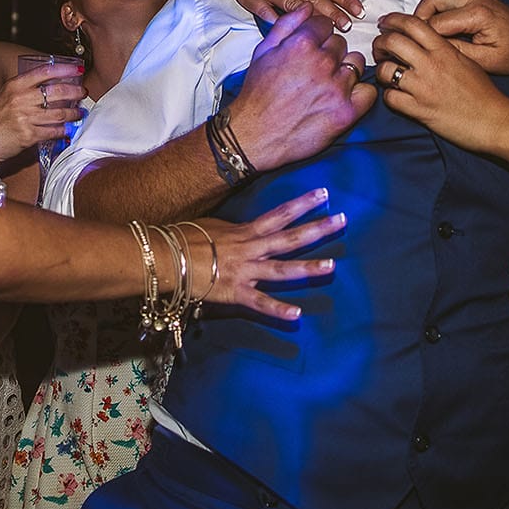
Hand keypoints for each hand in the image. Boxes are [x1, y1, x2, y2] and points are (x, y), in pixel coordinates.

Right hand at [0, 62, 84, 179]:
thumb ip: (24, 89)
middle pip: (57, 91)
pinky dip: (65, 130)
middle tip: (83, 92)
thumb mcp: (4, 97)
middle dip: (75, 92)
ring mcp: (25, 117)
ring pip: (60, 112)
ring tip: (79, 113)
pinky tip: (69, 129)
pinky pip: (54, 130)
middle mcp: (21, 99)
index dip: (65, 69)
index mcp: (14, 85)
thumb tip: (51, 85)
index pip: (45, 72)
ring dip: (74, 113)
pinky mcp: (29, 135)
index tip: (78, 70)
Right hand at [191, 187, 344, 319]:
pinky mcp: (236, 292)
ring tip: (332, 266)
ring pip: (282, 269)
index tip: (324, 194)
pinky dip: (278, 309)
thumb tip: (242, 232)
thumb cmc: (186, 239)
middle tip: (342, 219)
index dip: (303, 204)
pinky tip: (297, 314)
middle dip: (317, 229)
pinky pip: (260, 302)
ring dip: (307, 268)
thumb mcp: (214, 228)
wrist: (166, 256)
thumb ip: (234, 232)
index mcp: (246, 232)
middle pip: (290, 237)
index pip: (280, 215)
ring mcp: (246, 271)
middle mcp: (251, 249)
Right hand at [231, 5, 373, 169]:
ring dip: (345, 70)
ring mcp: (337, 88)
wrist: (256, 134)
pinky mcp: (347, 111)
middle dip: (330, 52)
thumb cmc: (257, 94)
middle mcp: (322, 63)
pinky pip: (368, 91)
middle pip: (341, 43)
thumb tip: (308, 7)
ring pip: (356, 63)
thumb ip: (287, 24)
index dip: (318, 35)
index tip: (312, 47)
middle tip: (315, 69)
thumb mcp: (263, 51)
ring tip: (328, 83)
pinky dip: (360, 92)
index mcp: (302, 44)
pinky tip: (344, 96)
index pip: (325, 24)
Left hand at [372, 11, 508, 150]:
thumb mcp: (466, 61)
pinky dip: (389, 95)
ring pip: (386, 70)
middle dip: (380, 43)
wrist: (493, 120)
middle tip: (379, 48)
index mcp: (444, 50)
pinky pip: (390, 98)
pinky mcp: (419, 110)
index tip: (386, 23)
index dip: (394, 20)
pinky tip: (396, 95)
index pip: (412, 24)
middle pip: (392, 42)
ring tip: (387, 74)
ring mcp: (423, 88)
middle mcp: (431, 65)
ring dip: (382, 71)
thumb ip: (444, 49)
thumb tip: (424, 42)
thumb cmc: (483, 93)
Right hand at [412, 0, 508, 76]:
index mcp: (478, 14)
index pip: (436, 22)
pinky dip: (437, 0)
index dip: (422, 36)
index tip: (414, 47)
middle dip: (418, 18)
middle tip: (414, 36)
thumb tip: (432, 48)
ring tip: (423, 27)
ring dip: (426, 6)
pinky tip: (436, 16)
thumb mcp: (485, 61)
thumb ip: (456, 52)